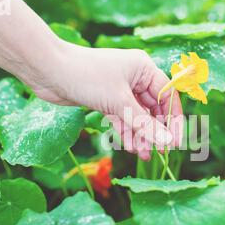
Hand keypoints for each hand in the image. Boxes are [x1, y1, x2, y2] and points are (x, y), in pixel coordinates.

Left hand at [27, 42, 182, 160]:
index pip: (167, 96)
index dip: (174, 120)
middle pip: (152, 108)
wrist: (48, 71)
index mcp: (143, 68)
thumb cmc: (86, 77)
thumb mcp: (119, 102)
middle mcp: (134, 78)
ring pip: (136, 116)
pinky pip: (122, 118)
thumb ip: (144, 124)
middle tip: (160, 153)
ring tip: (144, 155)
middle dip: (155, 131)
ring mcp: (119, 89)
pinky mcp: (105, 100)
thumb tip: (167, 142)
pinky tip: (132, 147)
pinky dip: (126, 132)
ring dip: (141, 135)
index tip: (176, 142)